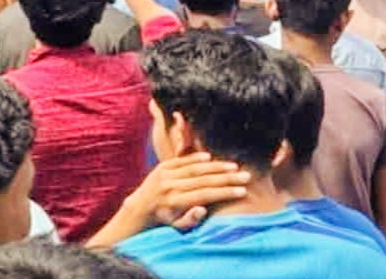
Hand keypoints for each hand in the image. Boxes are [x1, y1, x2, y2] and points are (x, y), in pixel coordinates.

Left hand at [128, 153, 251, 230]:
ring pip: (194, 168)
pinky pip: (181, 160)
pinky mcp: (161, 167)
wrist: (139, 208)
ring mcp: (164, 175)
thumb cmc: (163, 222)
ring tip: (234, 167)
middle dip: (227, 178)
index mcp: (175, 202)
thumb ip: (190, 220)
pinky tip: (210, 157)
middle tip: (246, 176)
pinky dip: (195, 158)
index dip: (225, 192)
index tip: (243, 191)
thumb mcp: (176, 228)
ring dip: (216, 166)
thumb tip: (203, 209)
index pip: (205, 195)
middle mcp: (169, 186)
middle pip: (204, 180)